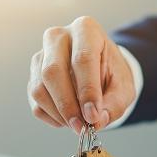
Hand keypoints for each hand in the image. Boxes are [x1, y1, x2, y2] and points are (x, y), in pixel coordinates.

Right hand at [27, 16, 135, 132]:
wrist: (100, 70)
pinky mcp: (33, 75)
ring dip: (58, 114)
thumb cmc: (112, 74)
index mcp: (85, 30)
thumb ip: (114, 104)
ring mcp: (41, 55)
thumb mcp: (123, 88)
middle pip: (52, 71)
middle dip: (67, 105)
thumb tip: (96, 121)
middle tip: (81, 126)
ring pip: (39, 88)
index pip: (82, 59)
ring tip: (78, 124)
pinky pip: (35, 101)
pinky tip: (68, 119)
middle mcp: (58, 37)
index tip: (93, 116)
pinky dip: (51, 117)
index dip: (87, 91)